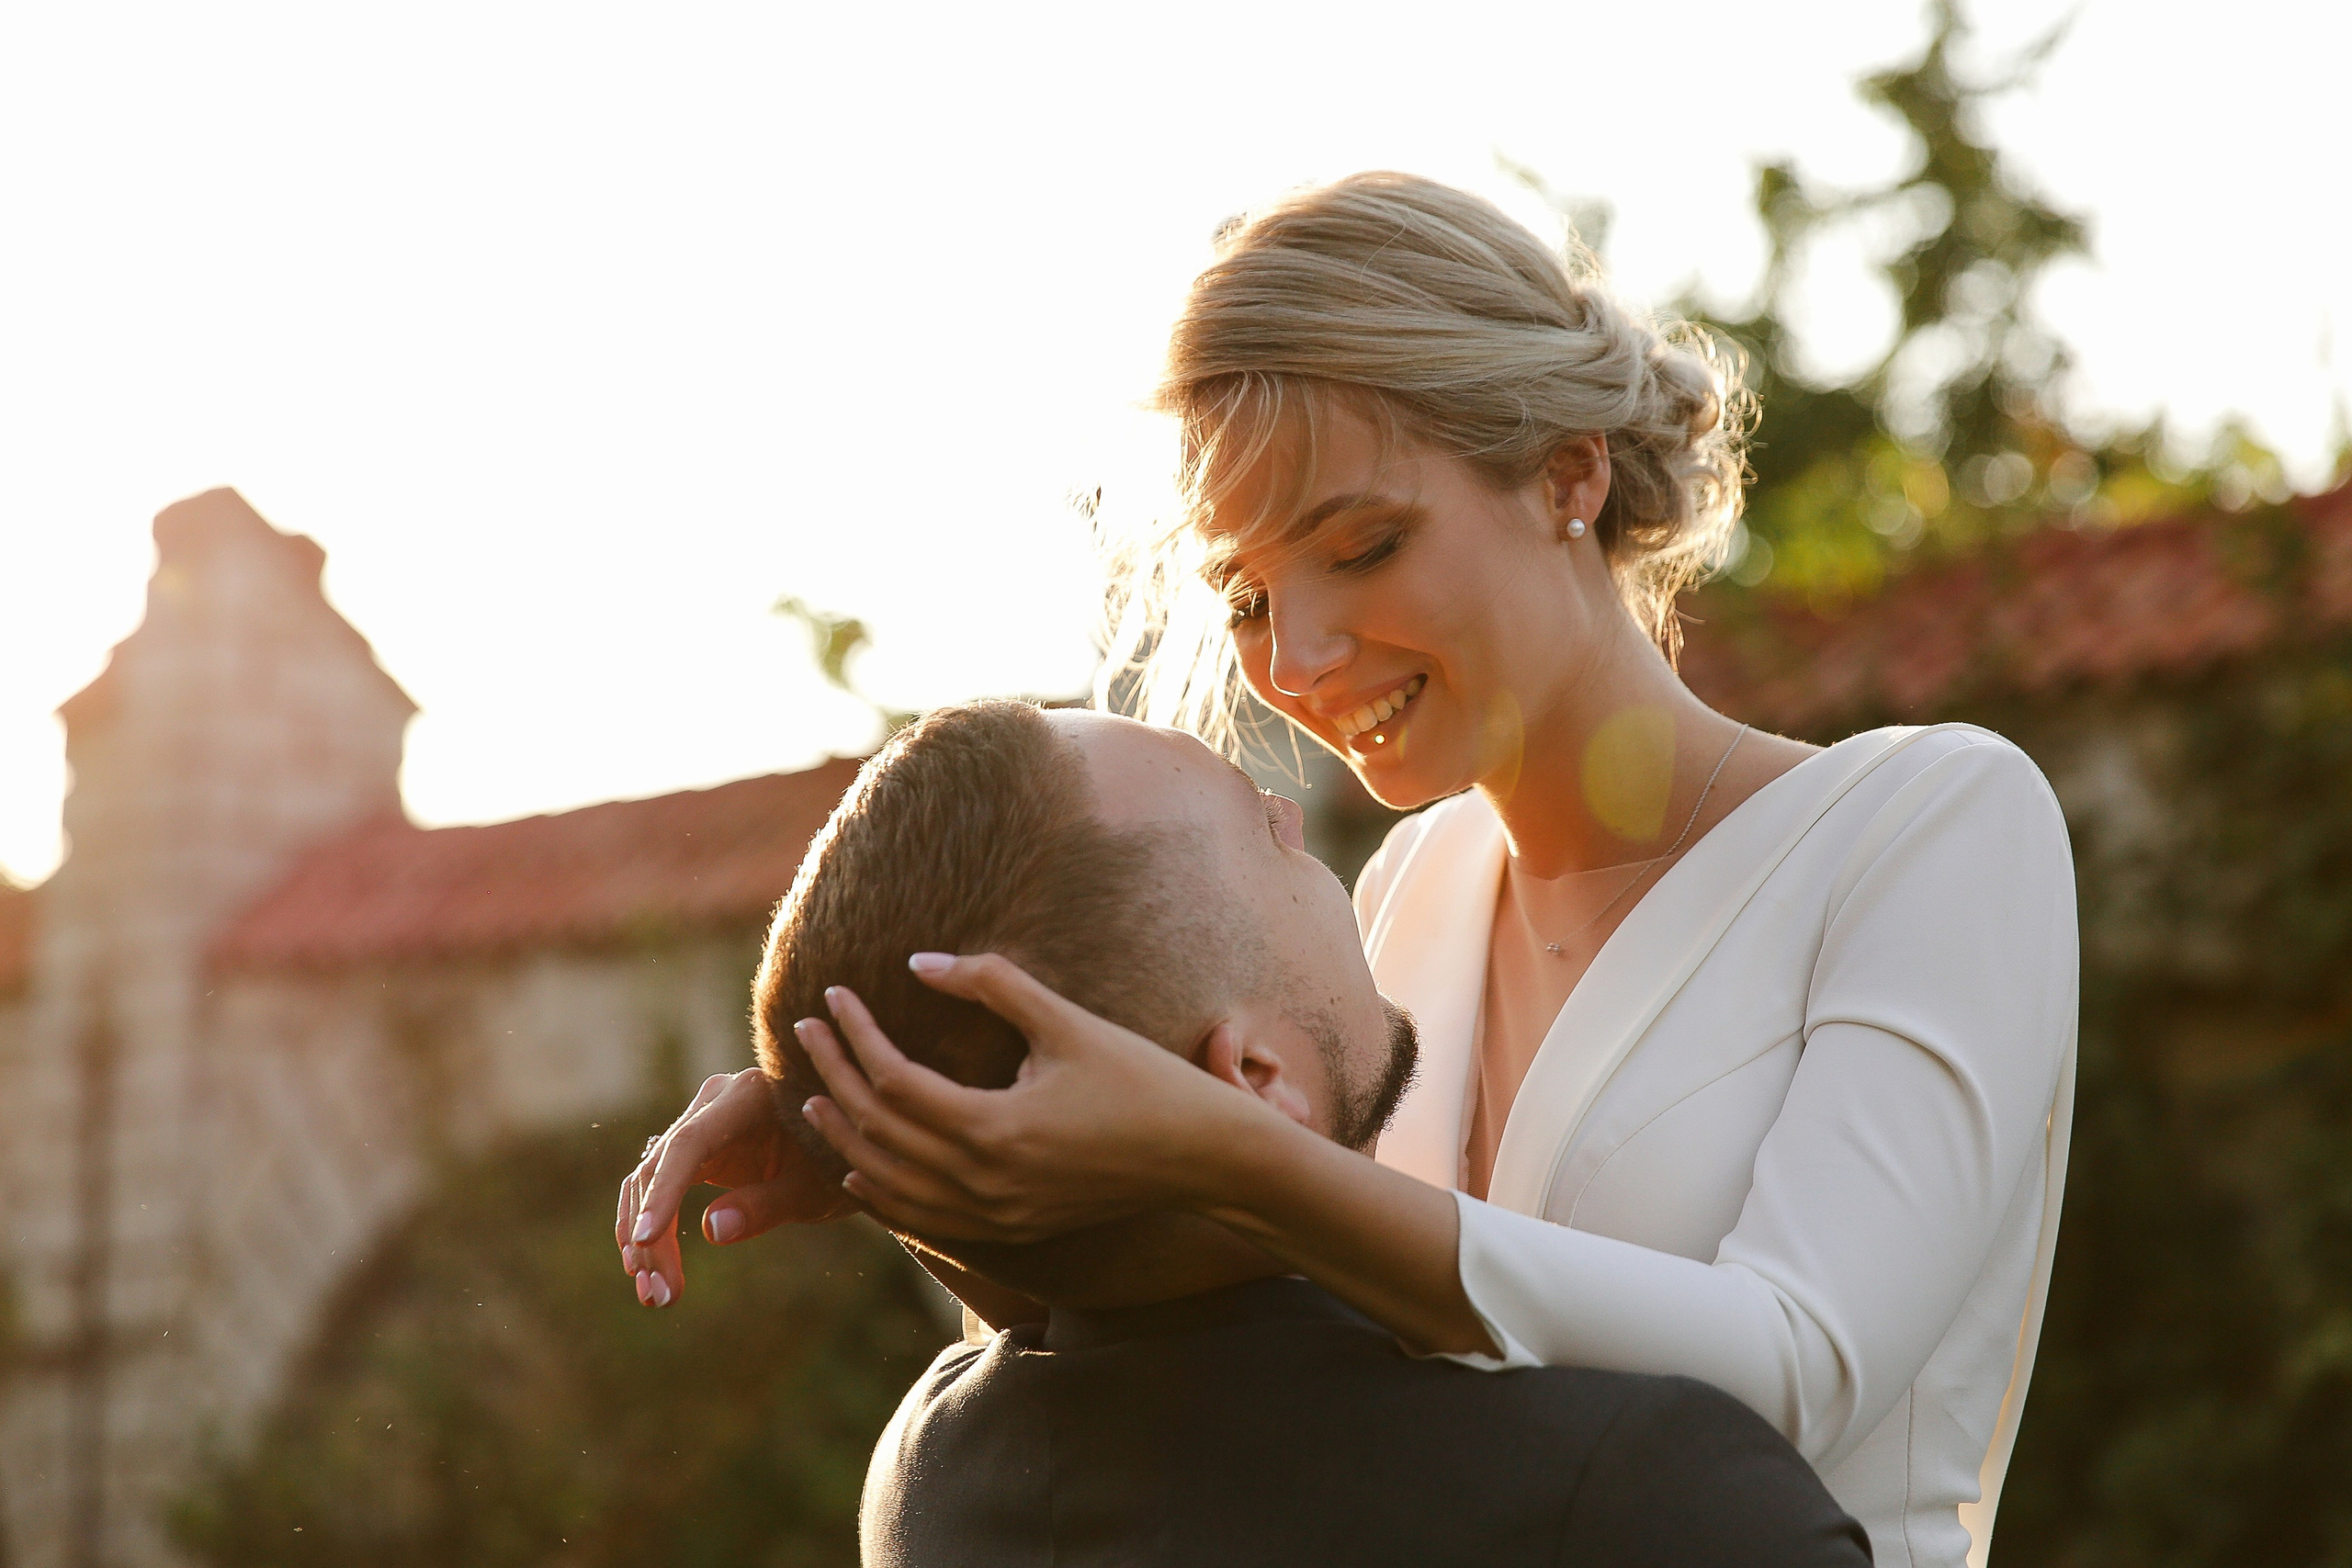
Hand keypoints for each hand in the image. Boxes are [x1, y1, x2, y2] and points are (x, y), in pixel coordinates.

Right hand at [616, 1067, 856, 1306]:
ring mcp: (701, 1119)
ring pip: (651, 1178)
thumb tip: (712, 1229)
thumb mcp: (813, 1189)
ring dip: (644, 1239)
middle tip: (657, 1297)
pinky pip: (658, 1183)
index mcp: (748, 1097)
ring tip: (652, 1296)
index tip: (646, 1240)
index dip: (664, 1193)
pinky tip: (643, 1267)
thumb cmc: (836, 1164)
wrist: (844, 1148)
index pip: (690, 1144)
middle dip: (652, 1237)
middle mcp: (715, 1099)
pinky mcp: (695, 1145)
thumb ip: (767, 1205)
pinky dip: (650, 1223)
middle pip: (663, 1167)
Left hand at [795, 952, 1270, 1243]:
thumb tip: (920, 961)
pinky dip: (882, 1194)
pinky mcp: (1010, 1229)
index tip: (834, 995)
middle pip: (880, 1131)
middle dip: (835, 1077)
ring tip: (817, 1096)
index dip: (856, 1035)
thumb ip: (991, 984)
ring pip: (890, 1184)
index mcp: (994, 1127)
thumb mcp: (1067, 1020)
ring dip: (847, 1139)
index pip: (895, 1080)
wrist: (1201, 1155)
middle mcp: (984, 1182)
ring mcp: (995, 1214)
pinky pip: (923, 1219)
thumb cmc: (1141, 1078)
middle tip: (806, 1032)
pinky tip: (859, 1172)